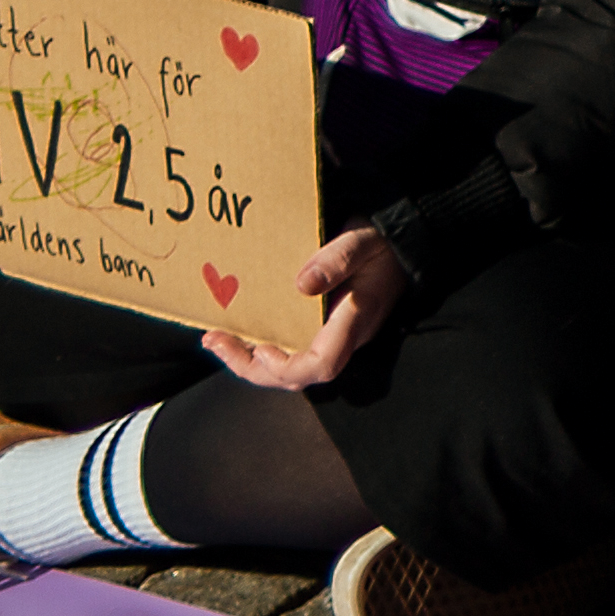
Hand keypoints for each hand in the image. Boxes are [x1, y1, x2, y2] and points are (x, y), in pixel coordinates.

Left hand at [204, 224, 411, 392]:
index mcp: (355, 319)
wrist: (400, 243)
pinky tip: (235, 333)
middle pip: (296, 376)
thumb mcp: (362, 240)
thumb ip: (336, 259)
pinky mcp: (322, 330)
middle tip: (215, 341)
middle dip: (250, 366)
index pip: (323, 364)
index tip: (261, 347)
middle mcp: (343, 337)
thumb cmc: (381, 241)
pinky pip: (288, 351)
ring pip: (288, 369)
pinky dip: (257, 348)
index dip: (287, 366)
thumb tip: (302, 284)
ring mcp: (332, 336)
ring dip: (247, 360)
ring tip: (214, 339)